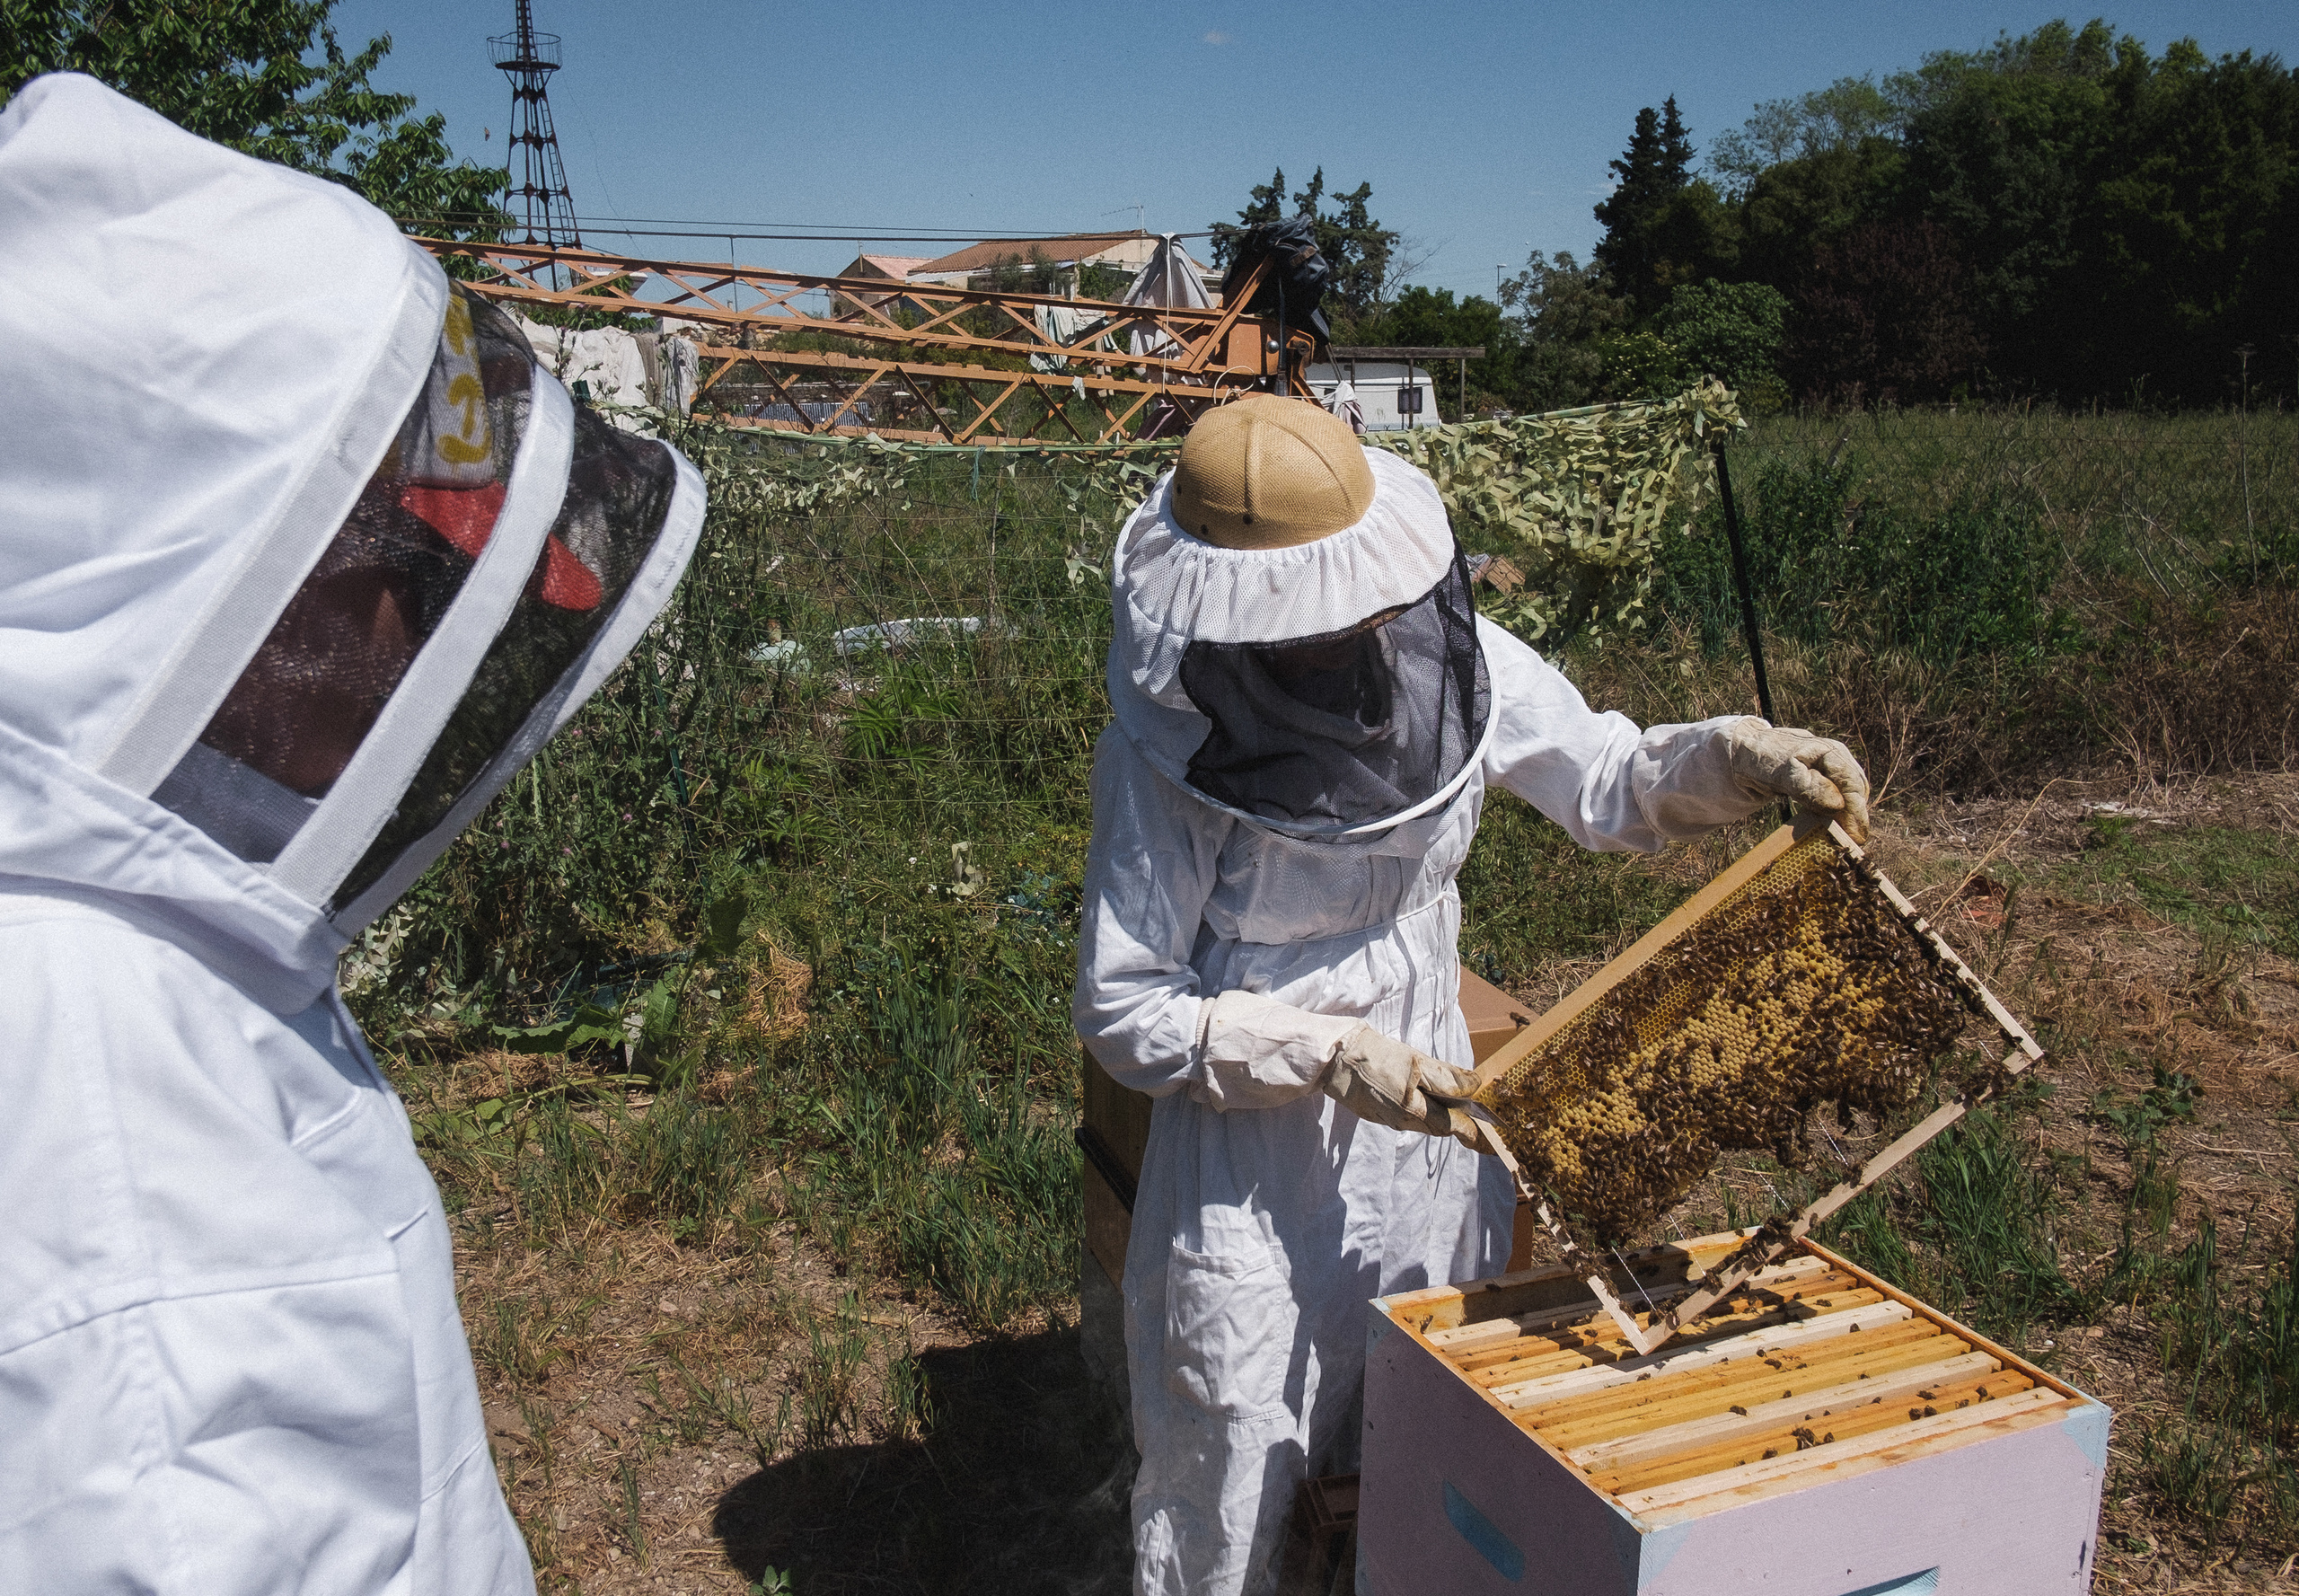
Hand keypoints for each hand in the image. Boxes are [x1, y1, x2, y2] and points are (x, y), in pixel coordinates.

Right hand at [1323, 1025, 1487, 1147]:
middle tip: (1481, 1132)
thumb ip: (1446, 1076)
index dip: (1473, 1133)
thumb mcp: (1415, 1061)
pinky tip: (1426, 1102)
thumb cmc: (1375, 1055)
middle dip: (1461, 1129)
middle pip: (1439, 1127)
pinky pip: (1408, 1117)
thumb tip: (1474, 1085)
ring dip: (1443, 1120)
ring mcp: (1388, 1118)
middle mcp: (1402, 1119)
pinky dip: (1424, 1112)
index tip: (1490, 1141)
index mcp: (1412, 1108)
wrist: (1334, 1058)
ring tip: (1460, 1116)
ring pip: (1424, 1122)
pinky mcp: (1378, 1113)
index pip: (1452, 1125)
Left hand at [1725, 718, 1871, 841]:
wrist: (1746, 756)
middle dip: (1856, 820)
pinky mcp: (1825, 784)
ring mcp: (1833, 772)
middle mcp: (1837, 761)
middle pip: (1855, 794)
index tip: (1855, 837)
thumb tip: (1837, 804)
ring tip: (1844, 843)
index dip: (1857, 813)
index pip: (1853, 785)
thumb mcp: (1782, 772)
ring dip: (1848, 820)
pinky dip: (1836, 818)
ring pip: (1849, 799)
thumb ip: (1808, 786)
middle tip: (1851, 846)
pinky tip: (1832, 832)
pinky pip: (1837, 802)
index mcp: (1831, 753)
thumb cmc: (1762, 761)